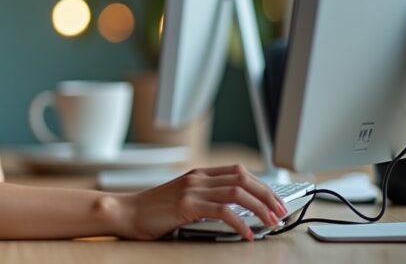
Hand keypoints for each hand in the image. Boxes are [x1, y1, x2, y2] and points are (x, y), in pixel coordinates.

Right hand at [114, 165, 287, 240]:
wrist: (126, 212)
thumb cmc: (152, 211)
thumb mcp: (182, 198)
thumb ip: (205, 198)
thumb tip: (236, 211)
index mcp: (198, 174)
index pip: (239, 172)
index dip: (262, 185)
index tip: (276, 201)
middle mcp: (197, 178)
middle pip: (244, 179)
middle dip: (268, 196)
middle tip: (280, 212)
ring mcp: (192, 190)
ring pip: (238, 193)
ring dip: (260, 208)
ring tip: (271, 223)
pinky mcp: (186, 206)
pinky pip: (222, 211)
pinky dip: (240, 223)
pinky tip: (247, 233)